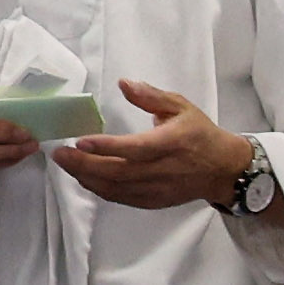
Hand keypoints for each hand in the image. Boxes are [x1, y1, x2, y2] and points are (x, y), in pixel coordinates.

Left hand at [50, 81, 255, 212]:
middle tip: (59, 154)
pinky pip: (121, 198)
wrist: (224, 169)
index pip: (136, 148)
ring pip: (116, 188)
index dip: (107, 147)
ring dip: (87, 177)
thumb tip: (124, 84)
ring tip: (66, 164)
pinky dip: (99, 189)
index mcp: (173, 143)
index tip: (81, 141)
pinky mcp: (154, 201)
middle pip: (119, 172)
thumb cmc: (200, 134)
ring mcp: (159, 189)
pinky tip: (85, 177)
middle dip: (84, 164)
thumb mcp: (182, 106)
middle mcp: (165, 169)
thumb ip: (151, 96)